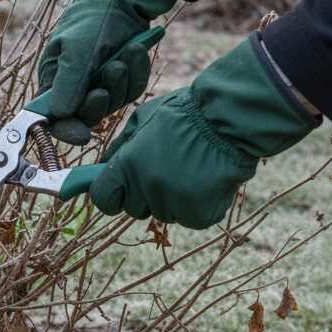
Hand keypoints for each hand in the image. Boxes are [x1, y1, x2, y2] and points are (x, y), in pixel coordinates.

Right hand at [37, 0, 182, 143]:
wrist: (120, 0)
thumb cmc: (90, 21)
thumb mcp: (77, 49)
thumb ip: (68, 82)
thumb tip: (57, 114)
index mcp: (53, 82)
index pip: (53, 118)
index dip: (65, 130)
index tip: (81, 135)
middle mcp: (73, 89)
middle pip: (86, 117)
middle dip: (101, 98)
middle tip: (112, 71)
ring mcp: (98, 87)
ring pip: (113, 104)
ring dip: (122, 79)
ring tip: (126, 52)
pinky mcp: (120, 82)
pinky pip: (131, 91)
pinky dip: (136, 73)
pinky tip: (136, 51)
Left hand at [89, 37, 317, 227]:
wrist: (228, 119)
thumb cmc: (183, 113)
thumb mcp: (141, 119)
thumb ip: (119, 147)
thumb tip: (103, 166)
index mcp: (127, 166)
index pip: (103, 199)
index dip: (110, 195)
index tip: (118, 189)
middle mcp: (146, 188)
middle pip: (133, 208)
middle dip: (143, 193)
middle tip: (163, 168)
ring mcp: (173, 203)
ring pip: (163, 213)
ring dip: (171, 198)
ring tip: (189, 168)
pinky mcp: (199, 215)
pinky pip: (189, 218)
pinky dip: (196, 205)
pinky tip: (205, 180)